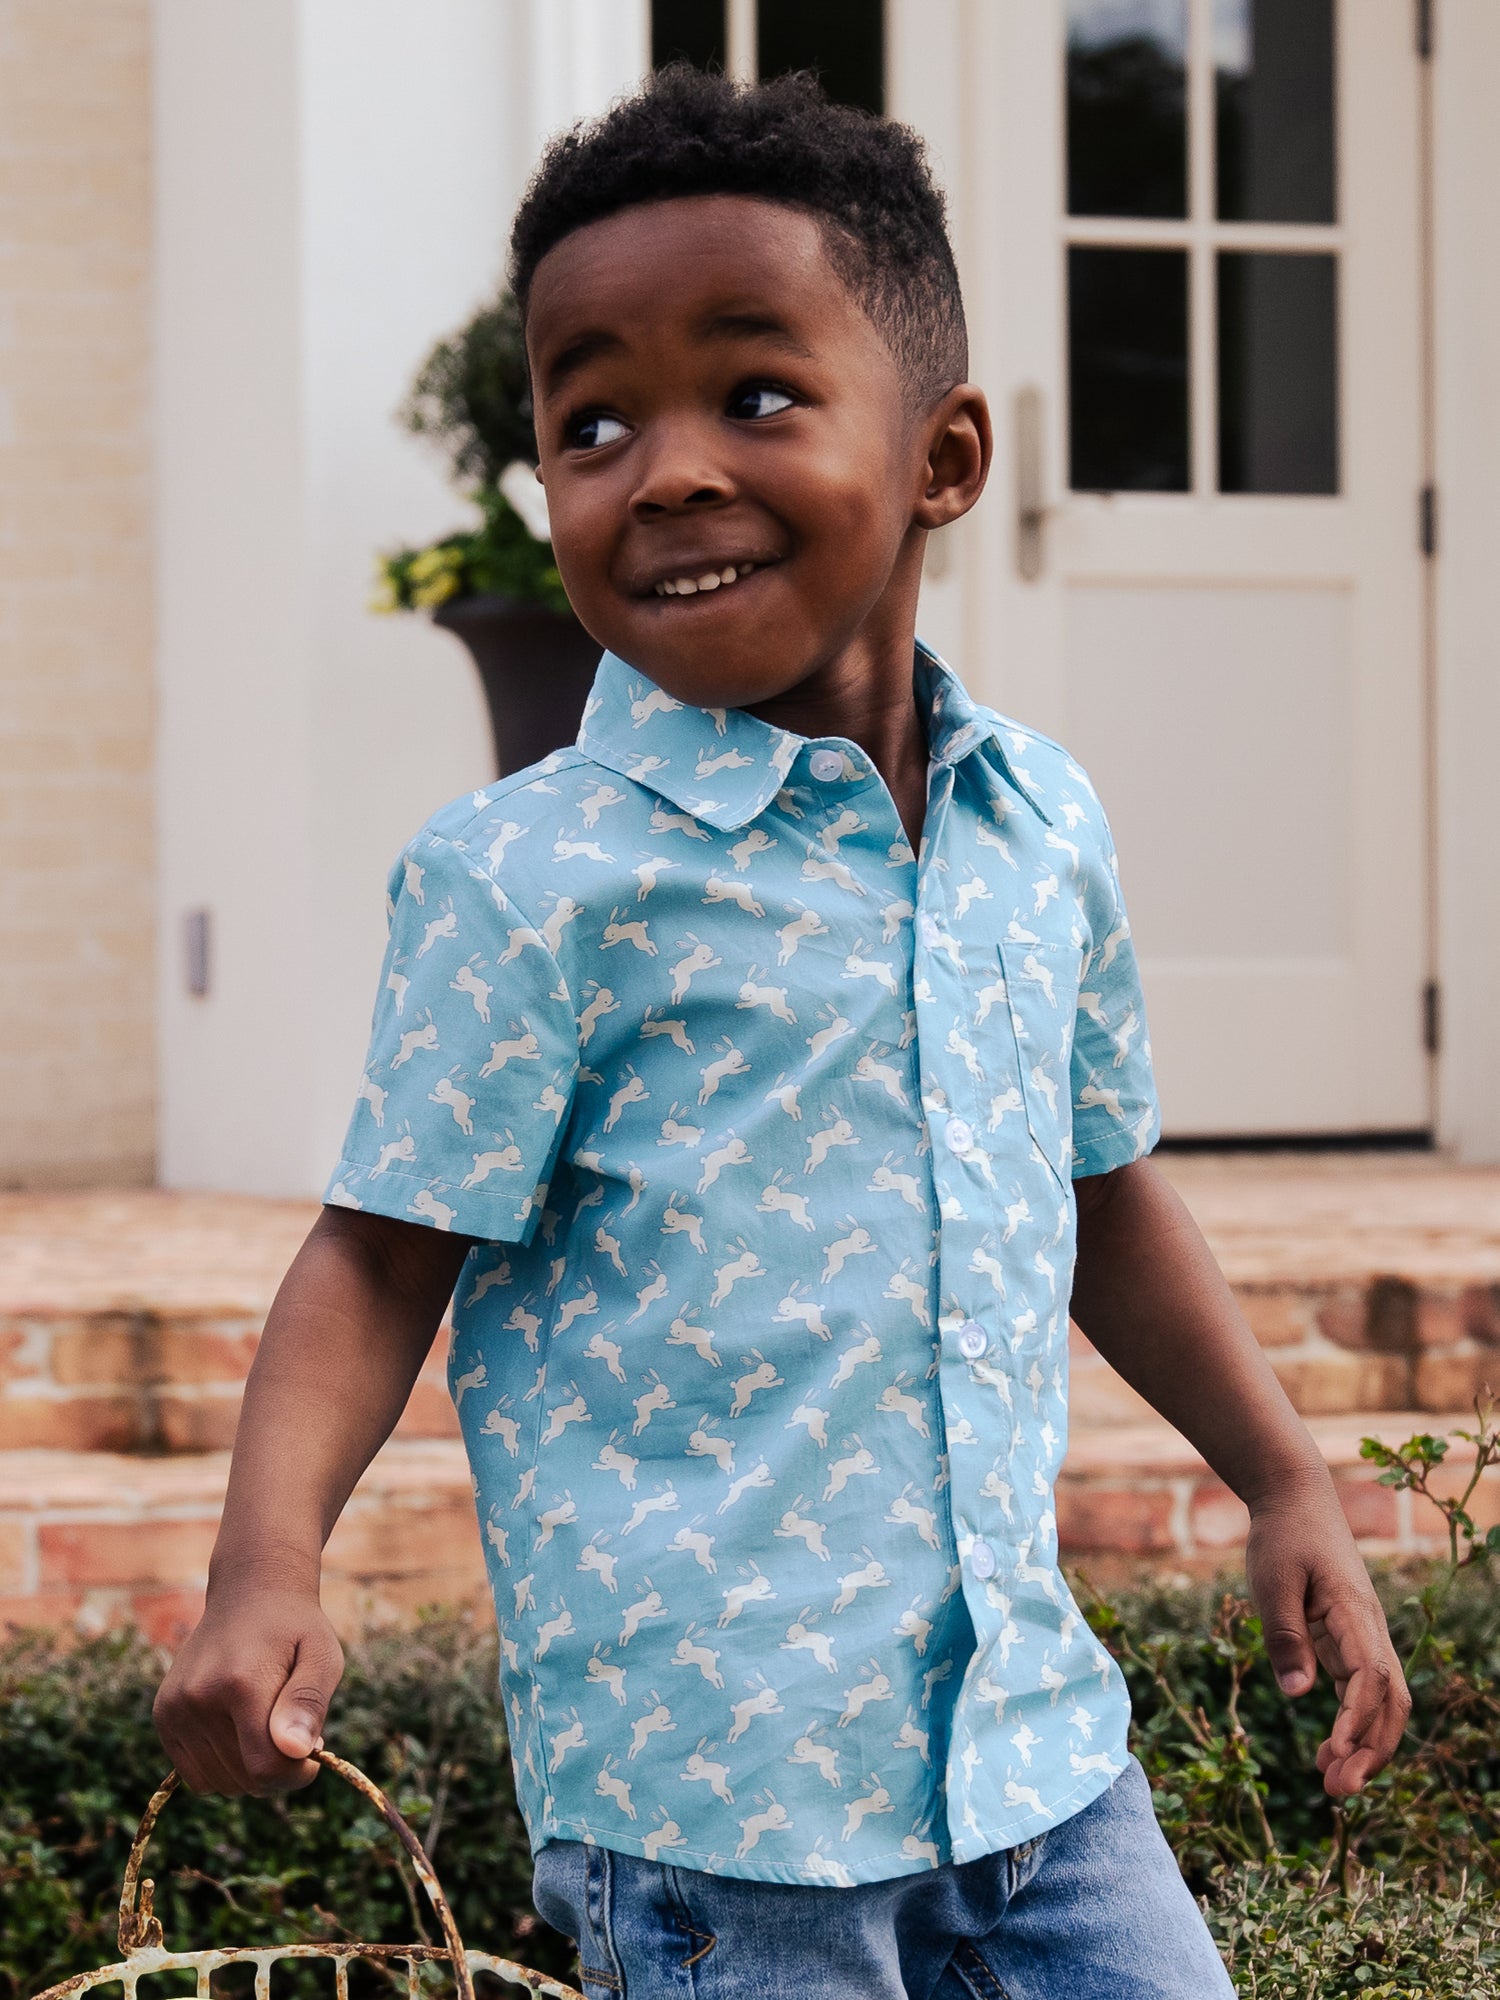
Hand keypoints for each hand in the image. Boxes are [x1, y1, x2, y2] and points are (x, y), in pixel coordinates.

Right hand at [154, 1585, 344, 1794]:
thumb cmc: (294, 1629)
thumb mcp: (322, 1656)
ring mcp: (174, 1707)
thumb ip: (310, 1703)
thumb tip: (296, 1751)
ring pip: (219, 1783)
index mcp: (241, 1682)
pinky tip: (240, 1731)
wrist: (248, 1594)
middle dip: (277, 1768)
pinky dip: (223, 1767)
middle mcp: (198, 1697)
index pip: (266, 1767)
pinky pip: (195, 1775)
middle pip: (244, 1779)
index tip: (314, 1751)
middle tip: (291, 1729)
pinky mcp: (162, 1715)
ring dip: (249, 1770)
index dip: (297, 1773)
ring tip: (266, 1727)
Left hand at [1245, 1477, 1409, 1797]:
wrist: (1295, 1498)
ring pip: (1382, 1701)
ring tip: (1332, 1784)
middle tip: (1337, 1790)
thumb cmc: (1283, 1535)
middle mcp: (1369, 1628)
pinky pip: (1362, 1691)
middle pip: (1389, 1699)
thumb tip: (1298, 1695)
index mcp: (1354, 1611)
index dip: (1358, 1718)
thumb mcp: (1273, 1580)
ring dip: (1366, 1745)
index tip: (1336, 1751)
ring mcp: (1363, 1636)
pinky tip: (1329, 1752)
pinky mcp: (1349, 1640)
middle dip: (1371, 1749)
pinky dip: (1353, 1725)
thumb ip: (1284, 1635)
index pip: (1370, 1674)